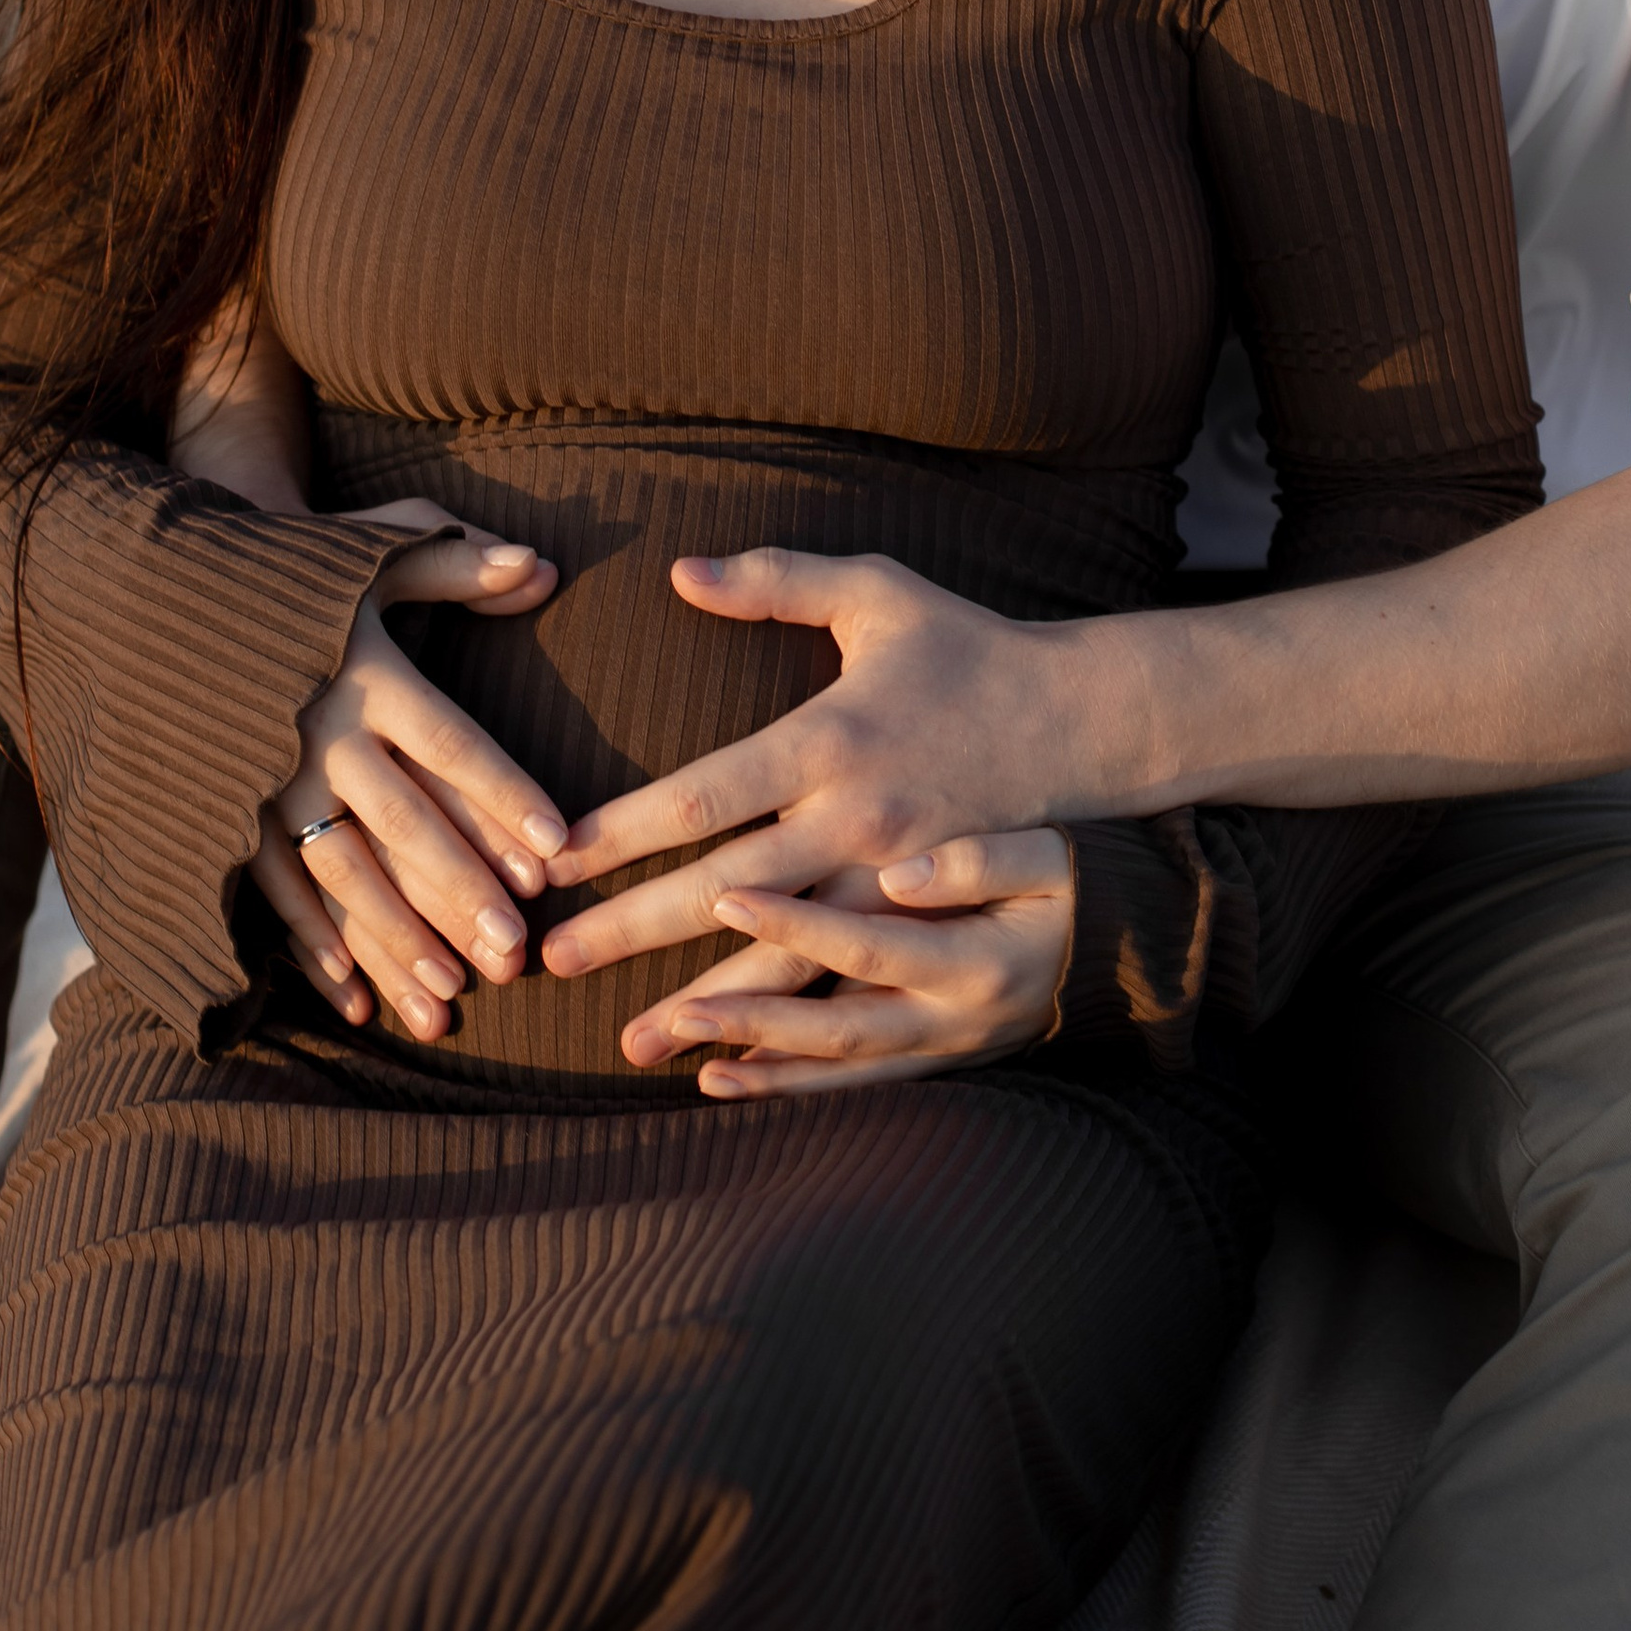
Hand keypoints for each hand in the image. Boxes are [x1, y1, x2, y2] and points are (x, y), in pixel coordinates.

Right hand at [246, 504, 560, 1041]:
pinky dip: (309, 946)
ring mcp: (263, 782)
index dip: (505, 796)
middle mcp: (316, 734)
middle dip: (459, 890)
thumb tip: (543, 570)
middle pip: (401, 822)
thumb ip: (457, 564)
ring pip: (340, 873)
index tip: (557, 850)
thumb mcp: (369, 553)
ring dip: (394, 939)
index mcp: (365, 673)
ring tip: (448, 996)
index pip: (450, 744)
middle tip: (515, 951)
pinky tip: (353, 998)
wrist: (147, 586)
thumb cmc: (285, 571)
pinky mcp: (221, 813)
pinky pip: (269, 890)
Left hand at [540, 549, 1154, 983]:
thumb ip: (777, 580)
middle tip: (550, 962)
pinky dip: (784, 1027)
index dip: (626, 829)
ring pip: (784, 962)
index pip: (707, 792)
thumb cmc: (965, 647)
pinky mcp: (924, 920)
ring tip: (626, 1044)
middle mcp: (856, 821)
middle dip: (634, 929)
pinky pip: (844, 987)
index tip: (556, 859)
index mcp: (832, 740)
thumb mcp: (878, 594)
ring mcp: (892, 883)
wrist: (1079, 720)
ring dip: (704, 1004)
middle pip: (726, 890)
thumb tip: (681, 571)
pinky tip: (728, 1058)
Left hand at [614, 830, 1076, 1098]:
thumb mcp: (1051, 855)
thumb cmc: (1078, 878)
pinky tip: (722, 1077)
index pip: (868, 941)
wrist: (1130, 949)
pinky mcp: (932, 1061)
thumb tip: (900, 875)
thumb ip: (982, 858)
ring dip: (756, 1062)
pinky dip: (788, 1086)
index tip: (721, 894)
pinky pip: (853, 1084)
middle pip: (836, 1026)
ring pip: (835, 1067)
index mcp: (977, 958)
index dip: (794, 923)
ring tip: (676, 1050)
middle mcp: (953, 1019)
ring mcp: (941, 1050)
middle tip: (665, 1012)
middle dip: (747, 1018)